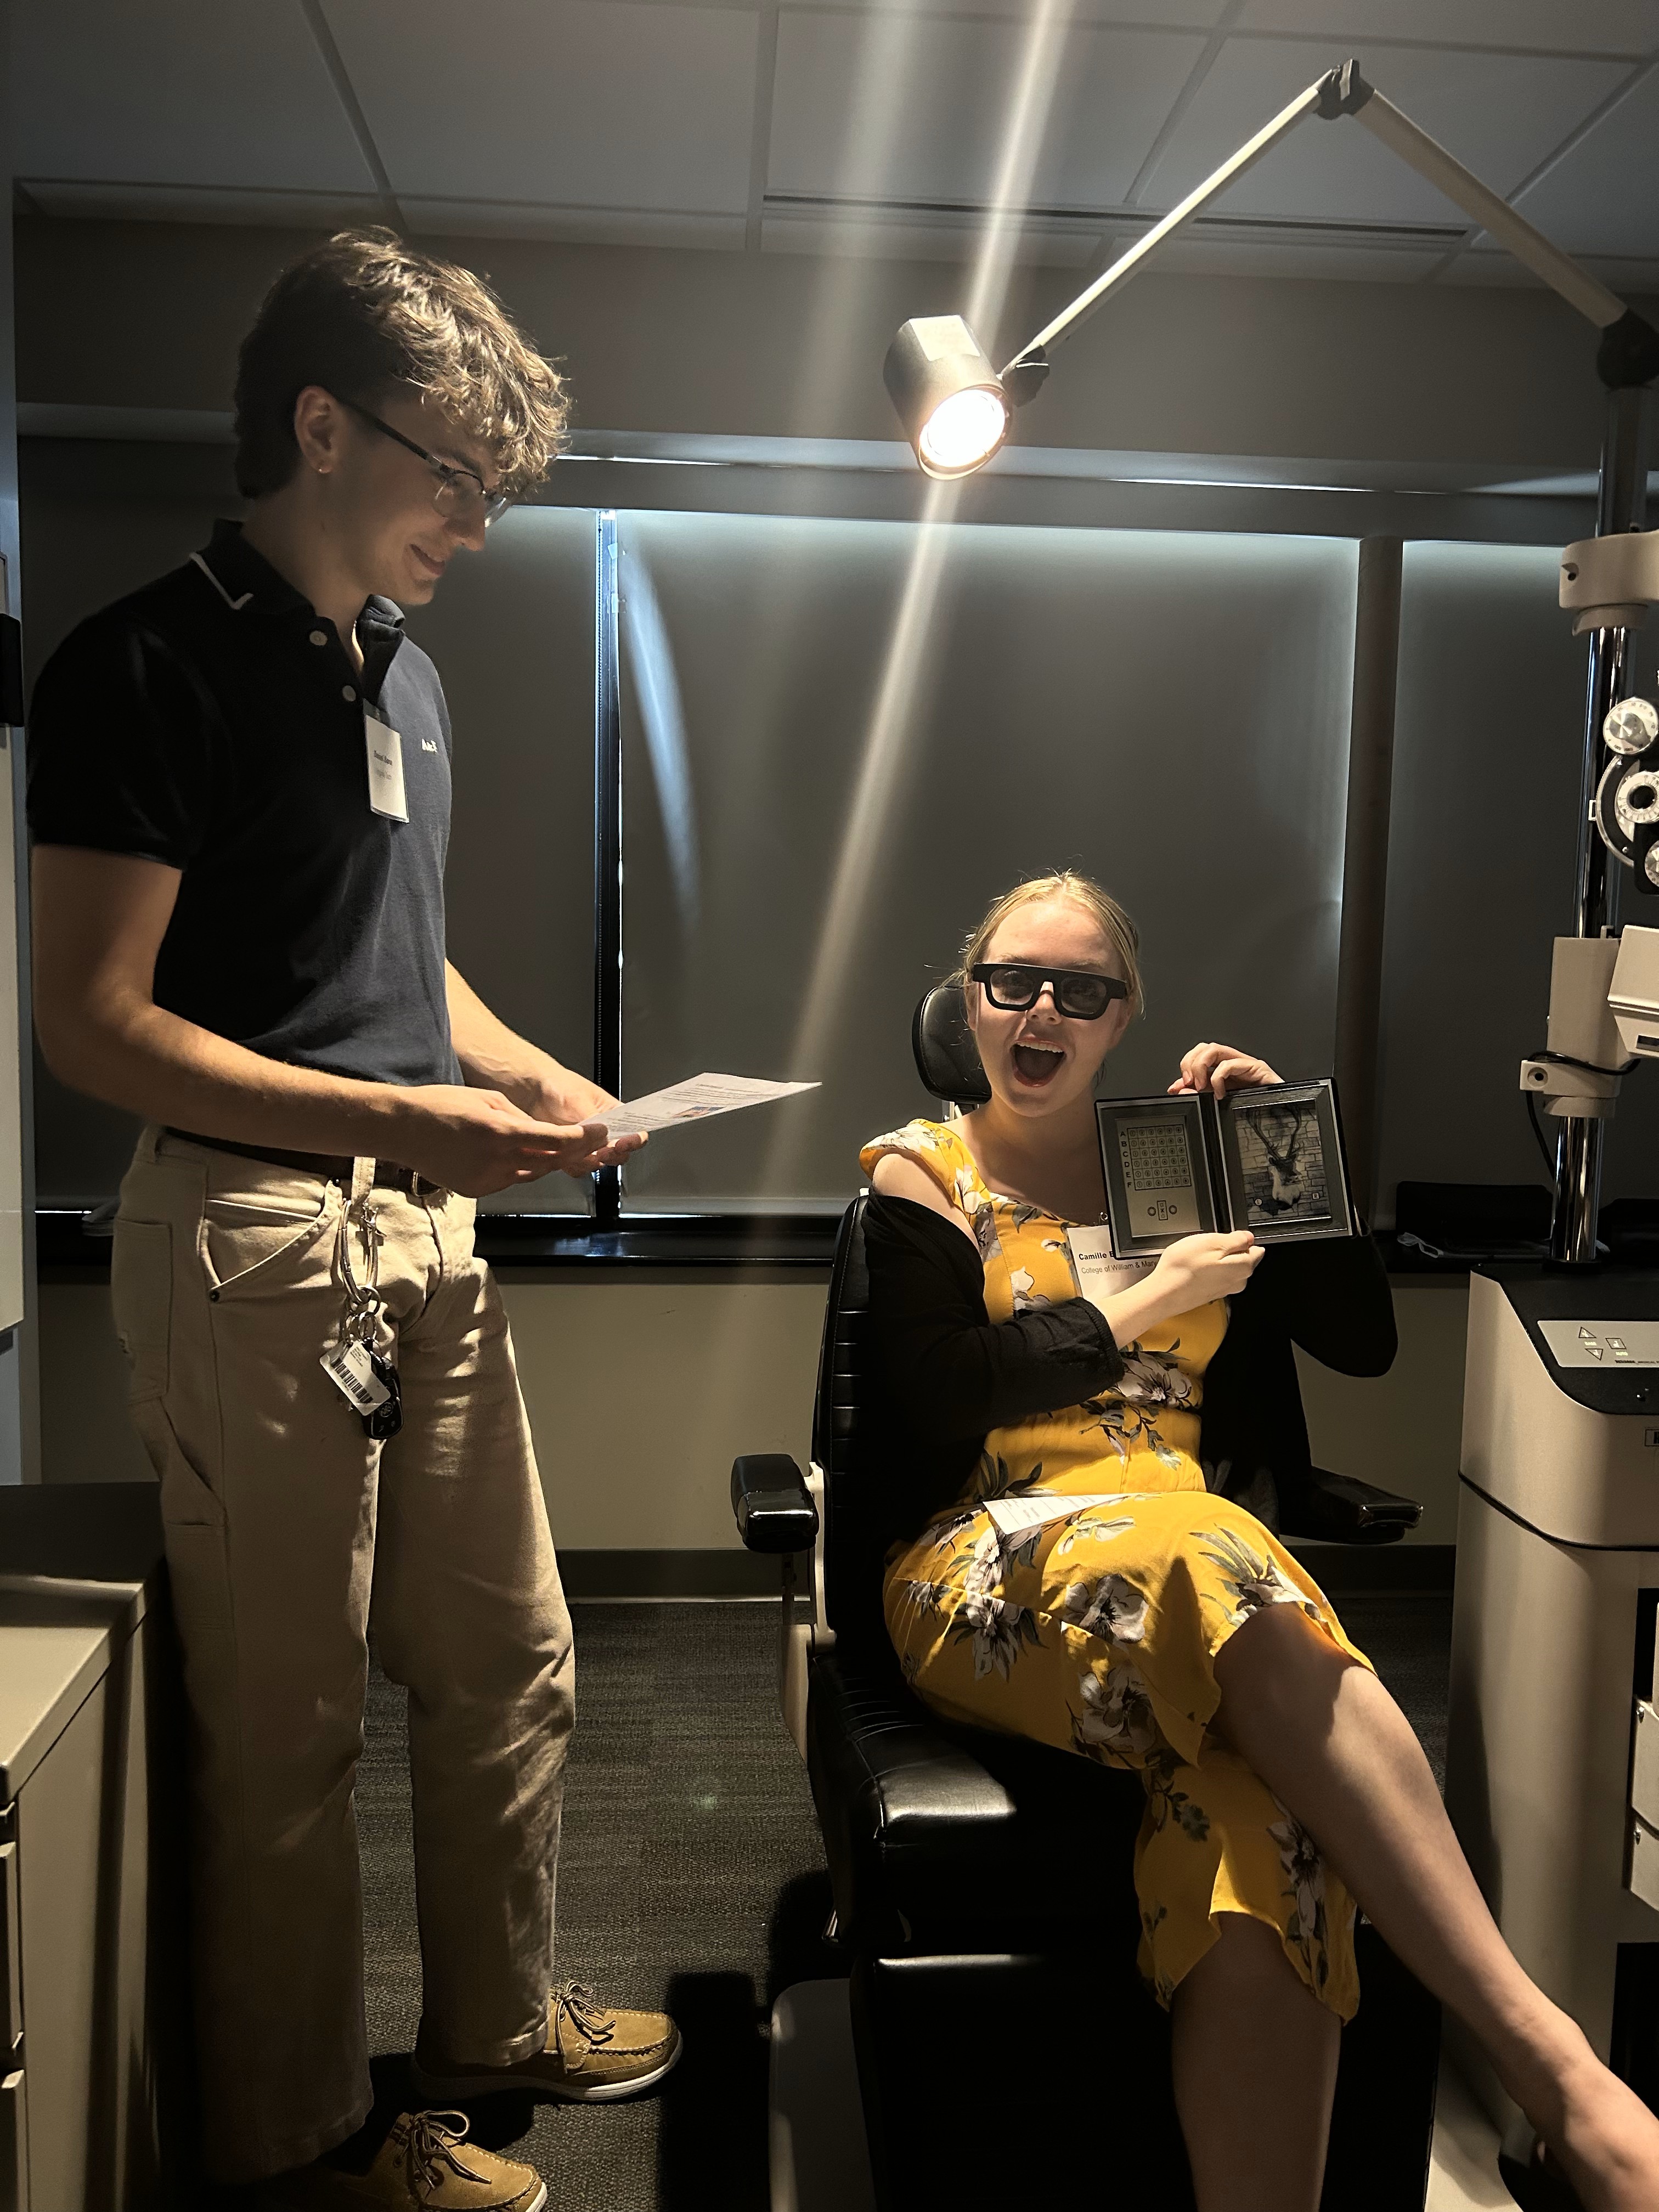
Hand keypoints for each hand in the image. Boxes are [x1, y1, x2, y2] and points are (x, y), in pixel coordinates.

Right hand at [389, 1084, 640, 1196]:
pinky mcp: (477, 1190)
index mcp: (504, 1133)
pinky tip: (509, 1156)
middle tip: (588, 1142)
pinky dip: (517, 1169)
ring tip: (545, 1146)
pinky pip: (509, 1181)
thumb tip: (543, 1132)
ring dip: (543, 1161)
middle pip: (550, 1162)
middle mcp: (499, 1161)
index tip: (602, 1133)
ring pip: (531, 1174)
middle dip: (572, 1152)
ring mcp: (487, 1179)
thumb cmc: (442, 1106)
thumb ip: (521, 1118)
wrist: (403, 1129)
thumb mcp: (489, 1100)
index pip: (558, 1141)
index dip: (585, 1139)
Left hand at [508, 1068, 646, 1163]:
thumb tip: (605, 1137)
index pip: (636, 1131)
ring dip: (590, 1161)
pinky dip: (571, 1164)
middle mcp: (603, 1132)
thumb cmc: (556, 1085)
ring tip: (577, 1150)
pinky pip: (577, 1168)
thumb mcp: (578, 1100)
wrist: (528, 1091)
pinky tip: (562, 1153)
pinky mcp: (569, 1154)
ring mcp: (586, 1145)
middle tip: (600, 1151)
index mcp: (614, 1114)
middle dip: (611, 1155)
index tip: (623, 1143)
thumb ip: (594, 1120)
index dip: (634, 1141)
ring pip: (598, 1164)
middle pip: (619, 1154)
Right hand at [1148, 1230, 1263, 1309]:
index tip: (1224, 1237)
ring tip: (1196, 1257)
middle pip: (1241, 1257)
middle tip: (1206, 1246)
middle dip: (1226, 1249)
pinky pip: (1214, 1275)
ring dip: (1214, 1259)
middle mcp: (1238, 1281)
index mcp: (1244, 1267)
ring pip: (1227, 1266)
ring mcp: (1225, 1289)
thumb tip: (1248, 1237)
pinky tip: (1192, 1268)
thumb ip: (1235, 1239)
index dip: (1239, 1239)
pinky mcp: (1211, 1293)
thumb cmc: (1184, 1269)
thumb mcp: (1211, 1241)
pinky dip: (1205, 1270)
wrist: (1163, 1294)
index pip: (1255, 1247)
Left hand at [1169, 1042, 1281, 1097]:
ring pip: (1216, 1049)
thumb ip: (1199, 1093)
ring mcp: (1246, 1064)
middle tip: (1189, 1083)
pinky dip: (1218, 1078)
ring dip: (1201, 1067)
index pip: (1199, 1053)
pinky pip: (1231, 1064)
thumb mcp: (1218, 1101)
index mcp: (1224, 1069)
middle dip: (1191, 1062)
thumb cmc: (1254, 1108)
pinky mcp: (1257, 1068)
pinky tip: (1219, 1093)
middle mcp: (1234, 1062)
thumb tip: (1177, 1087)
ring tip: (1201, 1086)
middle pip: (1205, 1046)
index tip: (1179, 1084)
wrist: (1280, 1118)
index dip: (1185, 1065)